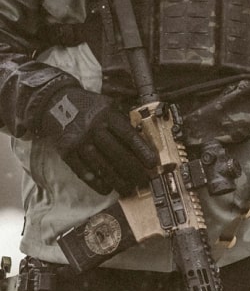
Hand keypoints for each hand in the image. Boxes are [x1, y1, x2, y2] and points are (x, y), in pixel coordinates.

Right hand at [42, 88, 157, 195]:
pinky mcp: (66, 152)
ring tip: (128, 188)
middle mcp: (93, 127)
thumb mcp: (108, 105)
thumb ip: (123, 121)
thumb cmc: (88, 106)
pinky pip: (83, 172)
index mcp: (107, 114)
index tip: (153, 163)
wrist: (55, 102)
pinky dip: (96, 182)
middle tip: (144, 180)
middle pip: (117, 153)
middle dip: (133, 170)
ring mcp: (78, 141)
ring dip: (117, 180)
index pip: (129, 135)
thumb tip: (142, 142)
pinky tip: (107, 188)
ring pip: (101, 166)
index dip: (142, 151)